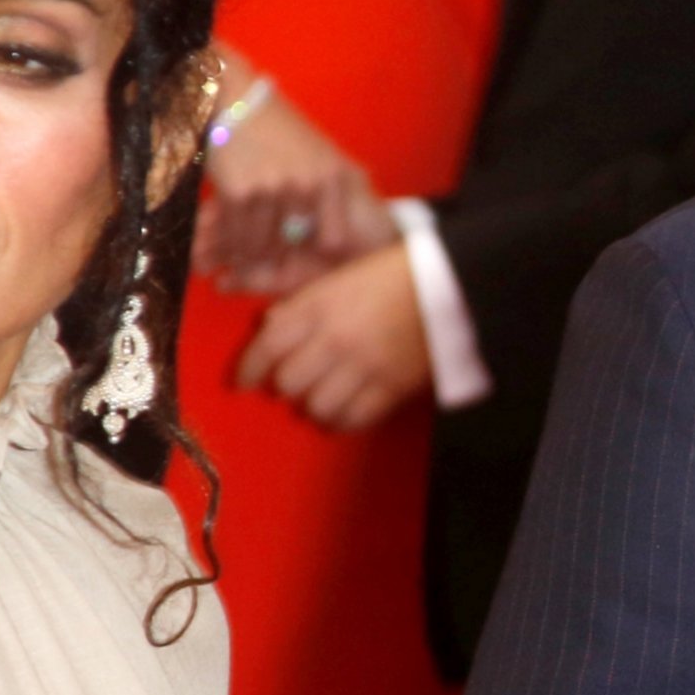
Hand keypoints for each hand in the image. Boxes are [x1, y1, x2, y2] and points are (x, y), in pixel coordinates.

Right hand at [195, 83, 389, 294]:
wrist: (236, 101)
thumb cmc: (281, 131)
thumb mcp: (323, 153)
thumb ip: (344, 186)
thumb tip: (372, 227)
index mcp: (331, 178)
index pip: (333, 240)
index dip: (319, 253)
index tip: (309, 259)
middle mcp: (305, 185)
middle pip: (294, 247)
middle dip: (279, 259)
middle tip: (268, 268)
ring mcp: (272, 190)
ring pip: (261, 245)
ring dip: (249, 255)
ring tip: (241, 260)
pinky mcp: (239, 193)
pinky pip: (237, 234)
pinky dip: (229, 244)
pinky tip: (224, 245)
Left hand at [234, 244, 430, 430]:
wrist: (450, 285)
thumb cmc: (394, 276)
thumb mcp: (340, 278)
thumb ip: (303, 303)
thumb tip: (272, 324)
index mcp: (321, 306)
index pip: (270, 344)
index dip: (250, 368)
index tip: (244, 381)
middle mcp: (337, 338)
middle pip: (289, 382)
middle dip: (286, 384)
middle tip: (294, 381)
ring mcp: (364, 365)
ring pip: (317, 406)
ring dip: (314, 404)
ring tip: (322, 396)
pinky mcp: (390, 387)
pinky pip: (353, 418)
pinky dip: (342, 419)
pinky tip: (344, 409)